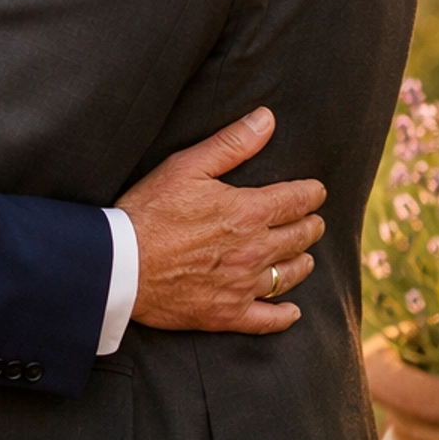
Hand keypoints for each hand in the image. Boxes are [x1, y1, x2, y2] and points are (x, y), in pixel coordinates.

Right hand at [120, 108, 324, 336]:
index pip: (295, 200)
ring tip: (305, 258)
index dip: (311, 194)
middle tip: (315, 223)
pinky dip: (283, 316)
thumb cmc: (150, 211)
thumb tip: (267, 119)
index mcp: (248, 211)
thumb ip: (231, 143)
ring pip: (289, 275)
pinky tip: (292, 311)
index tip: (317, 191)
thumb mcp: (187, 166)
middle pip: (298, 238)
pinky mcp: (227, 314)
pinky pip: (267, 320)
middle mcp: (255, 250)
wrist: (121, 264)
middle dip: (310, 227)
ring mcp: (243, 285)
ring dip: (302, 264)